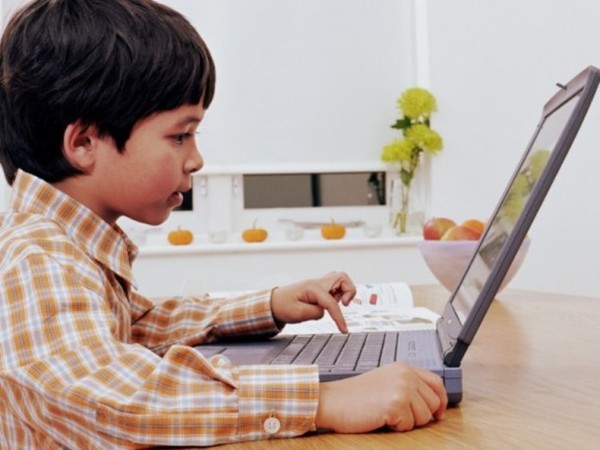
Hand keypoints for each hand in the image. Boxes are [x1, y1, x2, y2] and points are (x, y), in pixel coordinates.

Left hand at [270, 271, 355, 332]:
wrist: (273, 303)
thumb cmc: (282, 306)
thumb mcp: (298, 314)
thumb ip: (316, 313)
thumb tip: (325, 311)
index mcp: (312, 288)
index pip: (332, 302)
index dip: (339, 317)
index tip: (344, 330)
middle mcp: (317, 283)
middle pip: (342, 277)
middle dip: (349, 291)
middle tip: (343, 304)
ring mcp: (318, 284)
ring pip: (340, 280)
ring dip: (343, 292)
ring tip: (334, 305)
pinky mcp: (318, 289)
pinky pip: (334, 286)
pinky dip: (337, 294)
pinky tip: (327, 304)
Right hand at [316, 363, 447, 432]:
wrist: (333, 400)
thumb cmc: (355, 395)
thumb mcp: (386, 380)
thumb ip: (407, 385)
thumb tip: (433, 403)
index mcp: (404, 367)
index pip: (436, 383)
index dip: (440, 400)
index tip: (438, 412)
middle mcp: (406, 375)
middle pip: (434, 402)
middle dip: (420, 415)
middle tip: (400, 416)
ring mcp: (402, 389)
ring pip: (424, 417)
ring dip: (407, 422)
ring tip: (386, 414)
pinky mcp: (395, 405)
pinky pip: (409, 425)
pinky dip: (396, 427)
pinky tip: (381, 417)